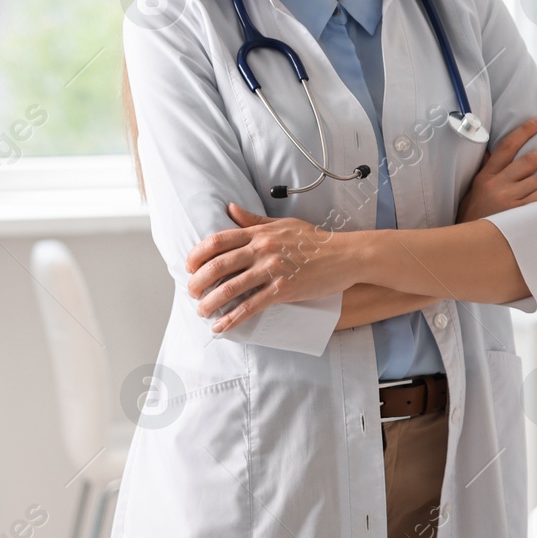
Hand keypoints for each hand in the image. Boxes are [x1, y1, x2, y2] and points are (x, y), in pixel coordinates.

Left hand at [186, 203, 352, 332]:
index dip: (196, 255)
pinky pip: (251, 306)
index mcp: (259, 233)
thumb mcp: (284, 224)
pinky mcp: (284, 289)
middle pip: (217, 266)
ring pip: (230, 288)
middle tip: (192, 293)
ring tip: (202, 312)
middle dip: (197, 282)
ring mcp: (272, 270)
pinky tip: (222, 327)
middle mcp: (262, 250)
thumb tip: (229, 209)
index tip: (190, 267)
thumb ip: (254, 220)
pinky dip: (233, 319)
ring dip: (210, 303)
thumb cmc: (316, 241)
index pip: (217, 241)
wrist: (346, 255)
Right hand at [458, 114, 536, 221]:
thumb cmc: (470, 221)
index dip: (524, 130)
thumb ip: (485, 173)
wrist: (466, 248)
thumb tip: (493, 153)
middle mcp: (499, 185)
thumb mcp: (472, 194)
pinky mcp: (520, 215)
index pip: (507, 146)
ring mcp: (510, 200)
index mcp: (486, 176)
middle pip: (531, 160)